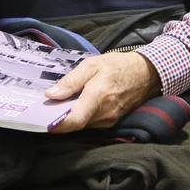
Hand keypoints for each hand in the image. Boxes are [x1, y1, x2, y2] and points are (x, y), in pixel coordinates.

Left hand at [46, 51, 160, 132]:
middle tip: (47, 107)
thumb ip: (71, 80)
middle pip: (75, 124)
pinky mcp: (112, 122)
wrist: (146, 73)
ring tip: (61, 103)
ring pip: (82, 124)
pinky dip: (81, 116)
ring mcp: (109, 120)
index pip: (74, 120)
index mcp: (97, 97)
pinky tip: (77, 105)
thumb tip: (51, 94)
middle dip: (60, 117)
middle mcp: (103, 114)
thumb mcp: (92, 64)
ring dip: (71, 116)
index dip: (57, 125)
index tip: (42, 122)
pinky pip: (91, 123)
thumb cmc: (118, 65)